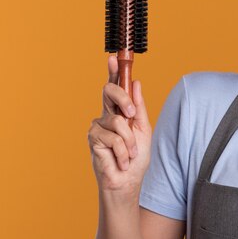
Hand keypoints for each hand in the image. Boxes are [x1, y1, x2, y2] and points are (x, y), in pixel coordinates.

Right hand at [87, 55, 151, 193]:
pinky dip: (123, 151)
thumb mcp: (144, 130)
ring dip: (130, 142)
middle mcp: (106, 115)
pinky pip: (113, 137)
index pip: (115, 87)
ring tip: (130, 154)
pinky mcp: (93, 138)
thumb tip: (136, 82)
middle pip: (110, 91)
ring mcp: (97, 126)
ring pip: (118, 121)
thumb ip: (139, 107)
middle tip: (132, 116)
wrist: (128, 181)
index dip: (114, 72)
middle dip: (124, 100)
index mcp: (120, 111)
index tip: (114, 57)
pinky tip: (121, 161)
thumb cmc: (136, 158)